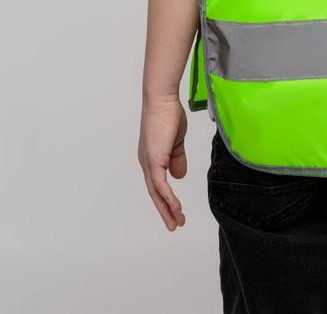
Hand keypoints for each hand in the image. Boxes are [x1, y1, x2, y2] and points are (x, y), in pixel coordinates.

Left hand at [138, 95, 188, 230]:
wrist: (162, 100)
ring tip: (177, 222)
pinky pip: (161, 185)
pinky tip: (176, 208)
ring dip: (167, 209)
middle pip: (154, 193)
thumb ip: (177, 159)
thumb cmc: (169, 115)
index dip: (166, 198)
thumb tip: (179, 177)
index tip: (176, 210)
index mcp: (152, 157)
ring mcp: (149, 163)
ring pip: (157, 193)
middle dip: (164, 210)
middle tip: (174, 225)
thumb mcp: (177, 141)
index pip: (157, 184)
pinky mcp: (154, 161)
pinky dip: (168, 198)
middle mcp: (147, 162)